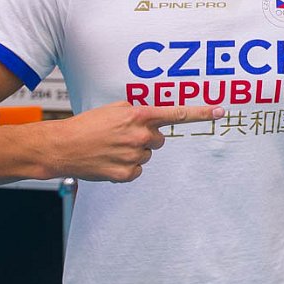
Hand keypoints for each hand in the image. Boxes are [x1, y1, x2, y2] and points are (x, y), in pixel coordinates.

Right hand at [46, 102, 224, 182]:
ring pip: (147, 156)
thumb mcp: (114, 109)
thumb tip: (154, 118)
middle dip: (147, 138)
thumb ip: (138, 112)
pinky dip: (126, 167)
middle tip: (124, 136)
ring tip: (111, 148)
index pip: (176, 113)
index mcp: (138, 116)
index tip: (220, 111)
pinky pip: (137, 171)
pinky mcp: (126, 174)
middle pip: (160, 139)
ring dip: (134, 152)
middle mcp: (140, 136)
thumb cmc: (87, 125)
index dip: (201, 113)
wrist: (63, 147)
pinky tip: (110, 160)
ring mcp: (134, 156)